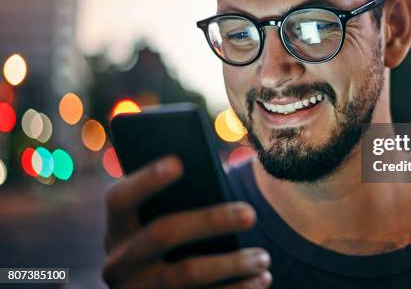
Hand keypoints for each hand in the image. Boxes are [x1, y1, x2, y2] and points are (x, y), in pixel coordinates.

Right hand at [102, 155, 271, 287]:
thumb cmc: (177, 242)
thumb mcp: (166, 223)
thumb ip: (183, 201)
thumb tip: (214, 179)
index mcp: (118, 228)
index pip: (120, 198)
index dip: (146, 179)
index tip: (179, 163)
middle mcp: (118, 262)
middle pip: (162, 233)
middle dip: (211, 220)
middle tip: (250, 214)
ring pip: (186, 273)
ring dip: (233, 263)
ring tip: (264, 257)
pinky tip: (261, 279)